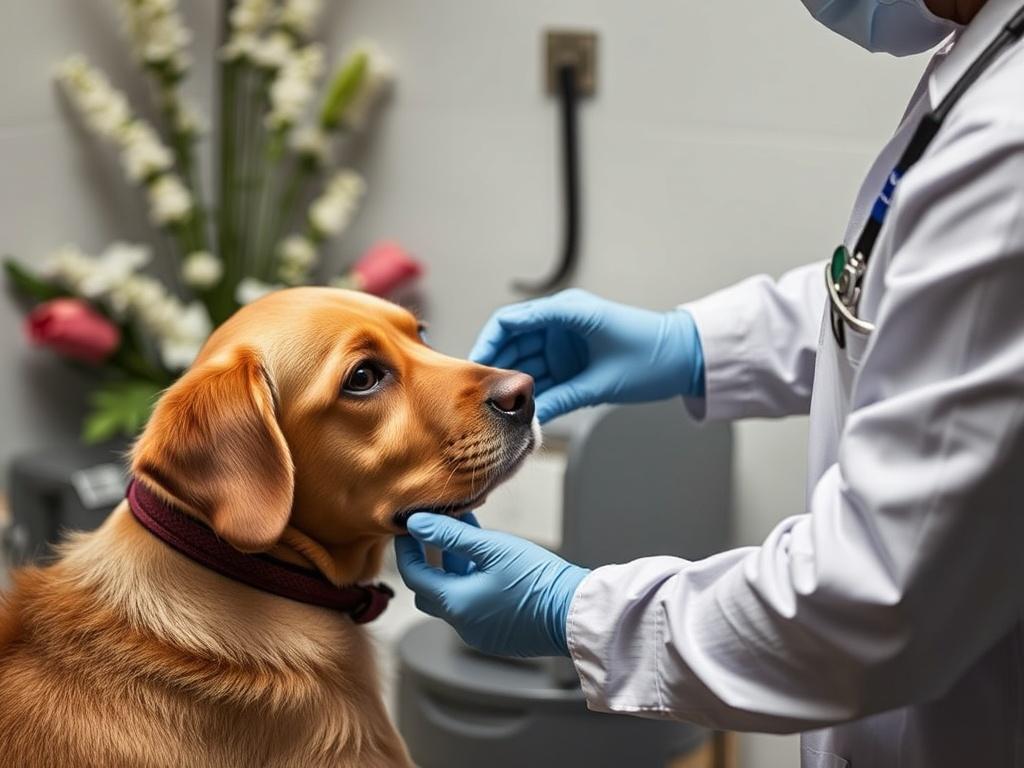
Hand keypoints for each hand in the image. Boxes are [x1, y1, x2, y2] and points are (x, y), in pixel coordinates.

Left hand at [395, 513, 588, 657]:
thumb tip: (415, 523)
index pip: (414, 574)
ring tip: (468, 533)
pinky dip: (473, 583)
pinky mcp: (500, 634)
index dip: (407, 548)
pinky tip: (489, 559)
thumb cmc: (536, 577)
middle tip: (434, 531)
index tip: (409, 525)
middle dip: (429, 560)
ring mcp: (481, 633)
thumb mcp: (491, 547)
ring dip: (455, 569)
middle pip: (430, 590)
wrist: (576, 612)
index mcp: (455, 604)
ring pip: (455, 597)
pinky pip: (475, 606)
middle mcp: (463, 625)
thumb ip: (449, 534)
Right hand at [469, 289, 703, 422]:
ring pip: (525, 361)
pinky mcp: (572, 358)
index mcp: (567, 311)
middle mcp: (561, 321)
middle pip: (513, 342)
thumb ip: (562, 399)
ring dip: (514, 384)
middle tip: (480, 398)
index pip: (511, 321)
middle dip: (496, 369)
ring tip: (500, 411)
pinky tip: (524, 412)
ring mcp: (565, 339)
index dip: (486, 343)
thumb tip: (529, 420)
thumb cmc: (653, 356)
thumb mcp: (602, 381)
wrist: (685, 358)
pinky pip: (543, 374)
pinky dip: (534, 391)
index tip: (471, 369)